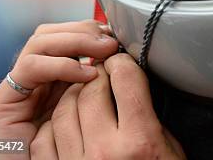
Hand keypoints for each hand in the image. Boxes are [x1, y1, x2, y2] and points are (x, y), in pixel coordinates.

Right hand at [0, 20, 118, 158]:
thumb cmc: (83, 155)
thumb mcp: (101, 112)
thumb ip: (105, 84)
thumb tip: (126, 56)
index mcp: (56, 79)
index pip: (66, 35)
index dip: (90, 29)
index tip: (118, 34)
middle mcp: (34, 81)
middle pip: (51, 33)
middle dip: (83, 31)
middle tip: (111, 41)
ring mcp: (17, 91)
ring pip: (40, 43)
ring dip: (76, 41)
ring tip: (104, 51)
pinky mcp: (1, 106)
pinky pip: (30, 68)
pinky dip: (61, 64)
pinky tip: (86, 74)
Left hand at [30, 53, 185, 159]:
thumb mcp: (167, 147)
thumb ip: (146, 114)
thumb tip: (127, 81)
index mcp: (139, 141)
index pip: (124, 78)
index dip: (123, 63)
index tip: (122, 62)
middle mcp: (105, 151)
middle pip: (92, 88)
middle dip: (98, 74)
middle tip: (104, 72)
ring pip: (64, 108)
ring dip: (74, 94)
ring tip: (86, 94)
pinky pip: (45, 137)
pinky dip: (55, 123)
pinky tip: (69, 122)